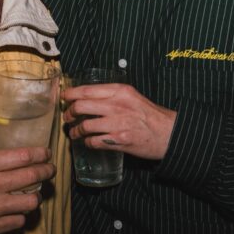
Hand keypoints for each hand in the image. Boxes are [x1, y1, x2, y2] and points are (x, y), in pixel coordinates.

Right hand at [0, 141, 54, 233]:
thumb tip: (5, 137)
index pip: (24, 156)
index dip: (41, 154)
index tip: (47, 154)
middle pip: (33, 176)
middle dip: (47, 172)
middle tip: (50, 171)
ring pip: (31, 201)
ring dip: (36, 197)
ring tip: (34, 195)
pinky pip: (20, 221)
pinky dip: (21, 216)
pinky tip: (17, 211)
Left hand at [62, 83, 176, 160]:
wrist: (169, 133)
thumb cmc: (150, 115)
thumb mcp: (132, 96)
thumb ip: (113, 95)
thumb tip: (89, 97)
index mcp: (120, 91)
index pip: (87, 90)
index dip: (71, 94)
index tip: (64, 97)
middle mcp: (117, 105)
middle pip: (81, 106)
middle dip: (70, 113)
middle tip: (68, 117)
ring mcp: (118, 123)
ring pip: (85, 126)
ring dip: (76, 131)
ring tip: (75, 133)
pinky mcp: (119, 140)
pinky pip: (94, 142)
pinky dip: (87, 143)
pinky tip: (88, 142)